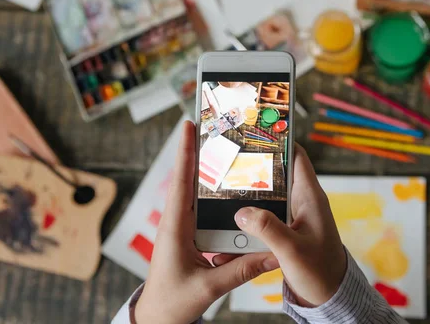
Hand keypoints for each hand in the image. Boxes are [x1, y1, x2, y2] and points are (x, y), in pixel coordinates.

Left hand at [135, 121, 278, 323]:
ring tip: (225, 151)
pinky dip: (213, 195)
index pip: (181, 181)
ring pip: (195, 192)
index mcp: (174, 226)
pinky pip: (201, 209)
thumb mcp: (209, 287)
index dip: (186, 151)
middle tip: (216, 129)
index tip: (190, 125)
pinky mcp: (188, 235)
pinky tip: (229, 190)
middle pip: (189, 179)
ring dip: (207, 171)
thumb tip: (273, 255)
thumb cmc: (172, 301)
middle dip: (200, 152)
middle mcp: (176, 221)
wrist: (156, 318)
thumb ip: (242, 270)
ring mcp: (182, 227)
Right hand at [233, 144, 346, 306]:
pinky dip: (249, 213)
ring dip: (248, 191)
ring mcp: (294, 214)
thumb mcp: (292, 250)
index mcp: (310, 197)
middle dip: (254, 164)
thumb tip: (242, 213)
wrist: (327, 296)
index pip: (296, 157)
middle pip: (276, 172)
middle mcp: (302, 201)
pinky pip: (264, 213)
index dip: (279, 140)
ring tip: (223, 183)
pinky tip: (230, 217)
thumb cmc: (320, 272)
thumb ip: (268, 229)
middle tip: (230, 154)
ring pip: (267, 193)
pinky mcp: (286, 229)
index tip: (256, 129)